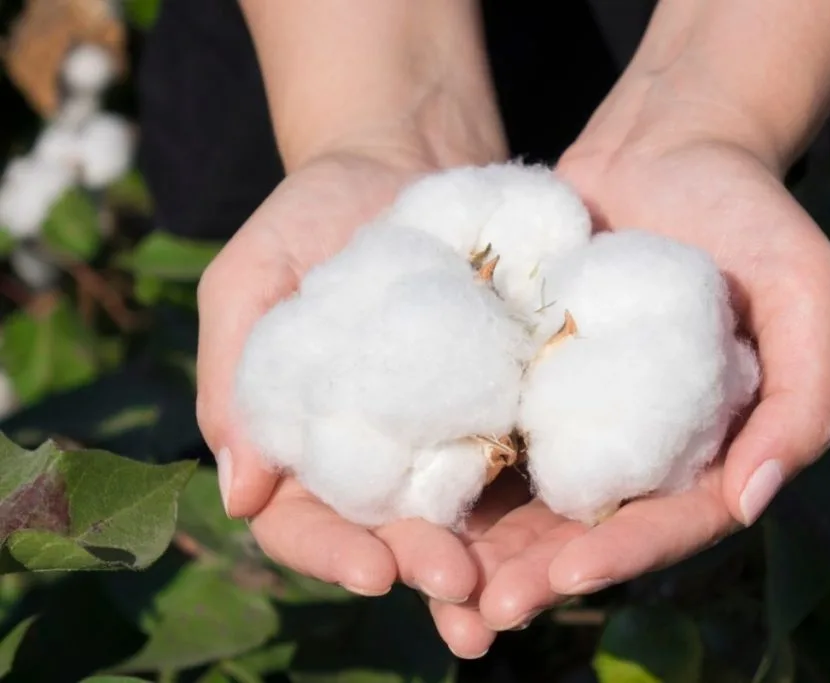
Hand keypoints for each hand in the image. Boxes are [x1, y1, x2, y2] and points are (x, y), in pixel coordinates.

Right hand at [196, 148, 516, 605]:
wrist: (403, 162)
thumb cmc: (310, 215)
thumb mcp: (251, 277)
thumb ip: (232, 371)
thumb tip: (238, 491)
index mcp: (301, 439)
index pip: (302, 521)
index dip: (330, 553)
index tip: (371, 570)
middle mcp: (373, 452)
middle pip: (389, 533)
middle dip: (420, 565)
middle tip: (456, 583)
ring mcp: (443, 432)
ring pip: (459, 517)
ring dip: (485, 563)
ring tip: (508, 593)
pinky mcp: (502, 403)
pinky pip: (520, 457)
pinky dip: (537, 499)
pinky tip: (565, 526)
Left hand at [425, 139, 829, 655]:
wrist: (668, 144)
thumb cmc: (750, 212)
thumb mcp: (806, 289)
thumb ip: (805, 397)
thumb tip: (755, 501)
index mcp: (711, 444)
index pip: (669, 521)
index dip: (622, 554)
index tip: (566, 576)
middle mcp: (641, 443)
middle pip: (589, 528)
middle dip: (537, 574)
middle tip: (481, 612)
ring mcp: (578, 412)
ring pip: (529, 495)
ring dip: (485, 545)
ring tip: (434, 582)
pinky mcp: (526, 375)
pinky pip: (490, 428)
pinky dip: (454, 468)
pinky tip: (407, 499)